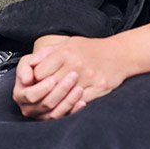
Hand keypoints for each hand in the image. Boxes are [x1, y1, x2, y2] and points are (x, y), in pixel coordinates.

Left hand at [12, 35, 131, 119]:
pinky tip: (68, 104)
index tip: (35, 82)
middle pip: (50, 85)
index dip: (34, 80)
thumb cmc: (90, 49)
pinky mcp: (99, 88)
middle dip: (43, 92)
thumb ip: (46, 53)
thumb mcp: (67, 43)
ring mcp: (89, 77)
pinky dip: (72, 105)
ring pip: (64, 95)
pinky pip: (80, 102)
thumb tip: (30, 63)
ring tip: (53, 100)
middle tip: (40, 95)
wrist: (119, 54)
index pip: (39, 72)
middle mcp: (76, 64)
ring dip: (57, 100)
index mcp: (66, 52)